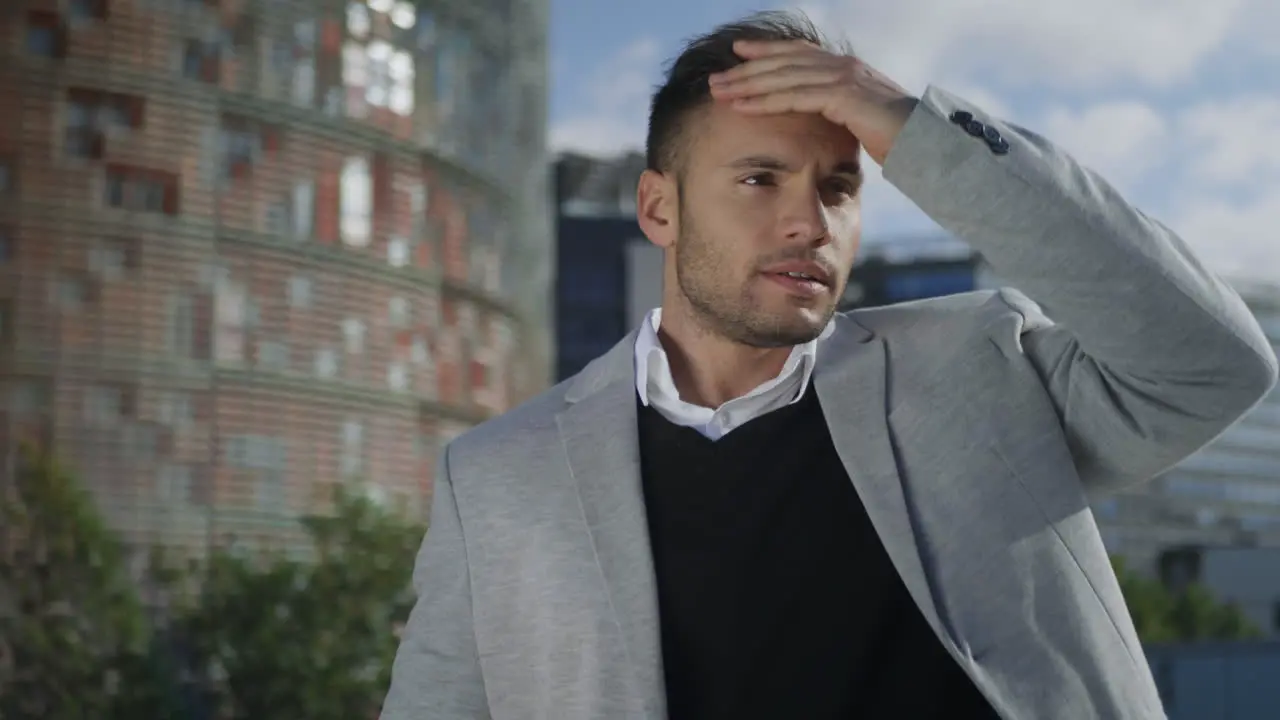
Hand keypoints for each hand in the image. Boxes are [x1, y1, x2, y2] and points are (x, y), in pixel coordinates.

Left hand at [708, 40, 918, 165]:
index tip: (739, 53)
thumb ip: (841, 111)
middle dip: (746, 68)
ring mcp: (843, 78)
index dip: (767, 51)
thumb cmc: (898, 138)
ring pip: (784, 77)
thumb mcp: (862, 118)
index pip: (799, 53)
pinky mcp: (843, 97)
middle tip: (714, 77)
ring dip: (747, 84)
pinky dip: (765, 101)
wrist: (929, 143)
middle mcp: (842, 66)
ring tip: (718, 92)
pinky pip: (794, 97)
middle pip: (784, 62)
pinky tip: (742, 106)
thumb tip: (828, 119)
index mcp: (846, 68)